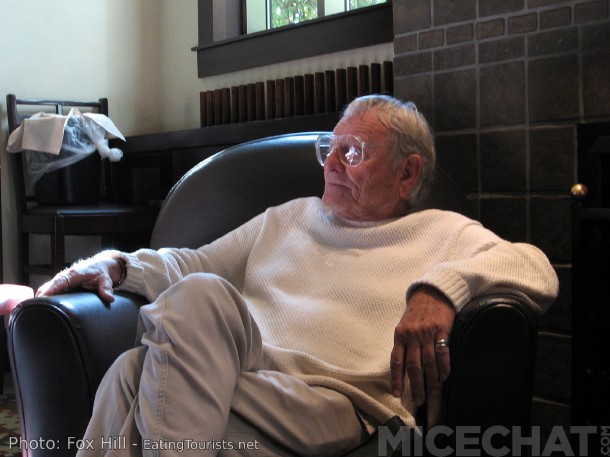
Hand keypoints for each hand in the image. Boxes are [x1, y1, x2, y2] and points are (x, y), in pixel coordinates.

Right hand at [36, 257, 123, 302]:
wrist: (102, 265)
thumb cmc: (102, 271)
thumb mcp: (106, 278)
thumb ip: (106, 288)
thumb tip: (109, 298)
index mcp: (74, 273)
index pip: (58, 282)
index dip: (49, 291)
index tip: (41, 299)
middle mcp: (66, 276)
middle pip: (48, 286)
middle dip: (40, 296)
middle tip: (35, 310)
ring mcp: (63, 280)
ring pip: (48, 288)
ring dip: (41, 297)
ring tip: (35, 310)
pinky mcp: (63, 284)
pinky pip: (52, 290)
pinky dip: (46, 296)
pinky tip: (42, 306)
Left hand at [390, 285, 455, 406]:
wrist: (432, 292)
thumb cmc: (417, 311)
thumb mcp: (404, 325)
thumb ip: (404, 343)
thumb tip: (404, 366)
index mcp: (400, 335)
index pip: (397, 361)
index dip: (397, 379)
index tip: (397, 393)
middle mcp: (412, 336)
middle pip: (414, 366)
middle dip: (416, 386)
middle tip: (419, 400)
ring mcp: (427, 333)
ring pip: (429, 362)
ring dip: (432, 380)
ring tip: (433, 393)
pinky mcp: (442, 330)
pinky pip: (443, 352)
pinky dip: (444, 366)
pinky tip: (444, 377)